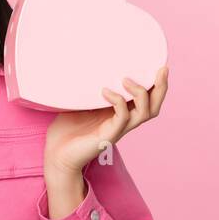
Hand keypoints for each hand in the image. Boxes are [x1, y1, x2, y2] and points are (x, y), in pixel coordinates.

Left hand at [44, 66, 169, 180]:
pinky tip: (105, 91)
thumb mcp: (80, 104)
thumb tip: (85, 67)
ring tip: (126, 79)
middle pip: (154, 107)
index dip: (156, 85)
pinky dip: (117, 101)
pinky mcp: (108, 136)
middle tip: (161, 69)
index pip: (147, 100)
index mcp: (120, 113)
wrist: (57, 154)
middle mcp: (124, 122)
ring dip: (141, 93)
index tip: (158, 66)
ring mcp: (118, 130)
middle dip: (161, 88)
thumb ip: (88, 90)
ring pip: (145, 113)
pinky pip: (122, 118)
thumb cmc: (67, 130)